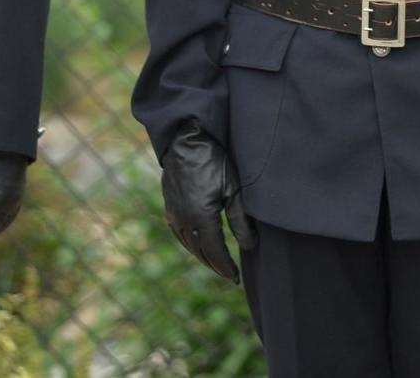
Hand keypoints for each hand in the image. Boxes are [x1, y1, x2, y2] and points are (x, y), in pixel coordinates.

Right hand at [160, 121, 254, 282]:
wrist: (186, 141)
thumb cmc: (214, 160)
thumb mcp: (234, 189)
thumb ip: (241, 220)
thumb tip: (249, 246)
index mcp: (201, 218)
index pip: (215, 252)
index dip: (226, 268)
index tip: (236, 279)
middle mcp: (183, 220)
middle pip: (200, 253)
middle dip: (215, 266)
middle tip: (229, 276)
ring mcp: (173, 214)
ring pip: (188, 245)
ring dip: (202, 257)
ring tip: (217, 264)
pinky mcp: (169, 206)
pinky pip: (179, 234)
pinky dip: (190, 245)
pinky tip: (198, 245)